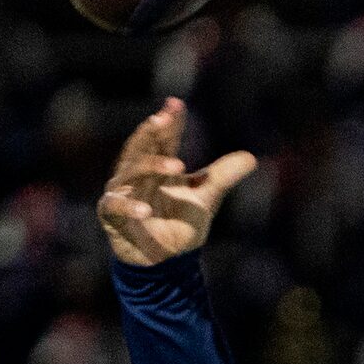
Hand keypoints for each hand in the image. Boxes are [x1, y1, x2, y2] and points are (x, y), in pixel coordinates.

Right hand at [97, 99, 256, 266]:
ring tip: (178, 166)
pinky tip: (146, 210)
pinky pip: (115, 207)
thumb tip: (252, 157)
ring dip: (151, 166)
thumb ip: (223, 177)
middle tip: (164, 118)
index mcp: (157, 166)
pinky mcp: (111, 215)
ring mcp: (122, 193)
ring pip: (130, 172)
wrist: (165, 260)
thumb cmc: (179, 223)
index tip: (176, 103)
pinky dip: (129, 207)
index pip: (162, 139)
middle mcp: (136, 174)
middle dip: (151, 132)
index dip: (170, 122)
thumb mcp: (206, 199)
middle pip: (140, 147)